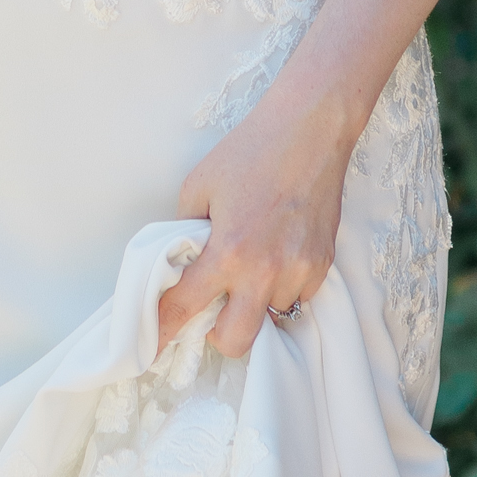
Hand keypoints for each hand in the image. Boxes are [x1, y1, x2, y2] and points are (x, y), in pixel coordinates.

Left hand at [154, 79, 355, 359]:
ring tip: (252, 263)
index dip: (163, 329)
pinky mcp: (324, 264)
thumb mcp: (198, 185)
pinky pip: (297, 296)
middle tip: (212, 308)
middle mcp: (265, 271)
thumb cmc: (251, 150)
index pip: (186, 307)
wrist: (310, 129)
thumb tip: (181, 261)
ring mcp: (300, 271)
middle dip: (218, 334)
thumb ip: (185, 230)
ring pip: (270, 316)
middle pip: (236, 342)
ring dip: (254, 302)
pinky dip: (282, 286)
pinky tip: (277, 252)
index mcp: (228, 251)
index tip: (152, 347)